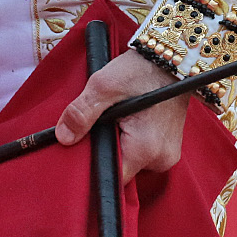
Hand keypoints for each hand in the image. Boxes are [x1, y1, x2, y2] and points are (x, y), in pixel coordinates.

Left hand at [55, 49, 187, 181]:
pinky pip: (143, 152)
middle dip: (106, 149)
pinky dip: (132, 139)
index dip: (94, 162)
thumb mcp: (104, 85)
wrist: (172, 59)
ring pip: (131, 161)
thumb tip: (64, 138)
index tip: (85, 144)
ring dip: (119, 143)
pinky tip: (129, 120)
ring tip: (117, 118)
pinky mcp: (169, 147)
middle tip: (101, 123)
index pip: (112, 177)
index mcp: (145, 149)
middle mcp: (161, 159)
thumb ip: (82, 112)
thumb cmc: (140, 70)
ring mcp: (168, 154)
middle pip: (121, 169)